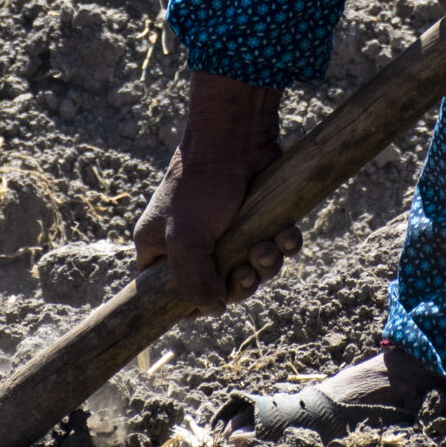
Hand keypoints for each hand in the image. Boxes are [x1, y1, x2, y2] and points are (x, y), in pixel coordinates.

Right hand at [132, 72, 303, 313]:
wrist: (235, 138)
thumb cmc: (200, 187)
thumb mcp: (185, 241)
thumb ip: (193, 284)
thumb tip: (215, 308)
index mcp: (160, 249)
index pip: (170, 294)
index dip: (195, 305)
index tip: (214, 302)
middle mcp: (192, 243)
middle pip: (220, 287)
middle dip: (240, 284)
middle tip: (246, 273)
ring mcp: (227, 231)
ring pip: (252, 269)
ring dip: (265, 265)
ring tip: (266, 247)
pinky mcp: (258, 218)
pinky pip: (275, 246)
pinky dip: (284, 245)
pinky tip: (285, 234)